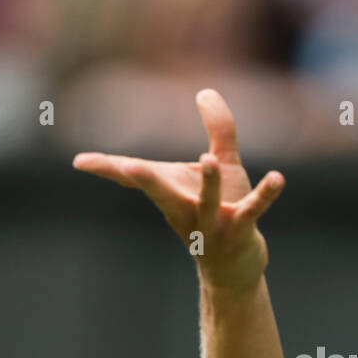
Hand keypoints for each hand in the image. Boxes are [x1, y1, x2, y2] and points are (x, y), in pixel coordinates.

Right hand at [72, 88, 284, 289]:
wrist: (236, 266)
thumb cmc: (223, 212)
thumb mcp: (223, 166)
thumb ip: (218, 128)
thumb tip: (205, 91)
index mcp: (171, 193)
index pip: (134, 179)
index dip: (106, 169)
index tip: (79, 162)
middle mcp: (184, 209)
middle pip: (159, 193)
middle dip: (143, 180)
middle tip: (124, 167)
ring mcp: (211, 223)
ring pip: (206, 203)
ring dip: (207, 184)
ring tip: (207, 159)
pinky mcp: (239, 231)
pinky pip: (252, 212)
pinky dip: (266, 196)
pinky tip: (278, 177)